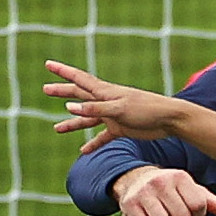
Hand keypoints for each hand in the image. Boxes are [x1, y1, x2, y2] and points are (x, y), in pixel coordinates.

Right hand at [43, 61, 215, 215]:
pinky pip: (102, 137)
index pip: (79, 79)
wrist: (169, 120)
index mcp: (105, 91)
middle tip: (45, 89)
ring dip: (73, 123)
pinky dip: (93, 143)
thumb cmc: (147, 109)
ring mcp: (113, 115)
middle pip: (80, 95)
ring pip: (88, 118)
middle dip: (63, 92)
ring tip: (57, 128)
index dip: (63, 72)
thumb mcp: (118, 109)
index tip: (48, 64)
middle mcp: (107, 101)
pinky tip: (84, 152)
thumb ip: (94, 108)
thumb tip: (70, 106)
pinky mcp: (121, 128)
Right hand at [106, 164, 215, 215]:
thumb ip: (212, 202)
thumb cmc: (171, 189)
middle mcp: (161, 182)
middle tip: (174, 213)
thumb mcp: (192, 191)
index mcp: (180, 177)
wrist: (135, 180)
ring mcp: (143, 192)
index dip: (197, 213)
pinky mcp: (129, 204)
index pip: (198, 206)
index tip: (190, 209)